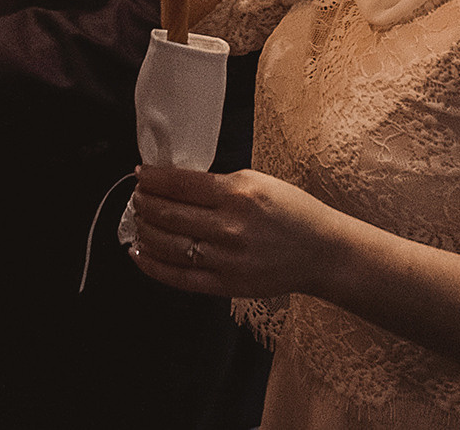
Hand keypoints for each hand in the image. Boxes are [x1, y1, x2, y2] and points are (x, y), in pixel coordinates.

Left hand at [127, 165, 343, 299]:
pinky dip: (152, 265)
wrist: (322, 252)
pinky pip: (178, 277)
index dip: (153, 179)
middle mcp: (229, 227)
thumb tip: (175, 182)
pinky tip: (138, 253)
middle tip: (138, 196)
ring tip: (138, 219)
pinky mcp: (226, 285)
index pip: (179, 184)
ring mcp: (226, 259)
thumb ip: (217, 182)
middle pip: (168, 213)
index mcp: (238, 194)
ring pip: (168, 244)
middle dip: (144, 202)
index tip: (141, 175)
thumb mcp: (258, 181)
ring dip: (144, 229)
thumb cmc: (293, 212)